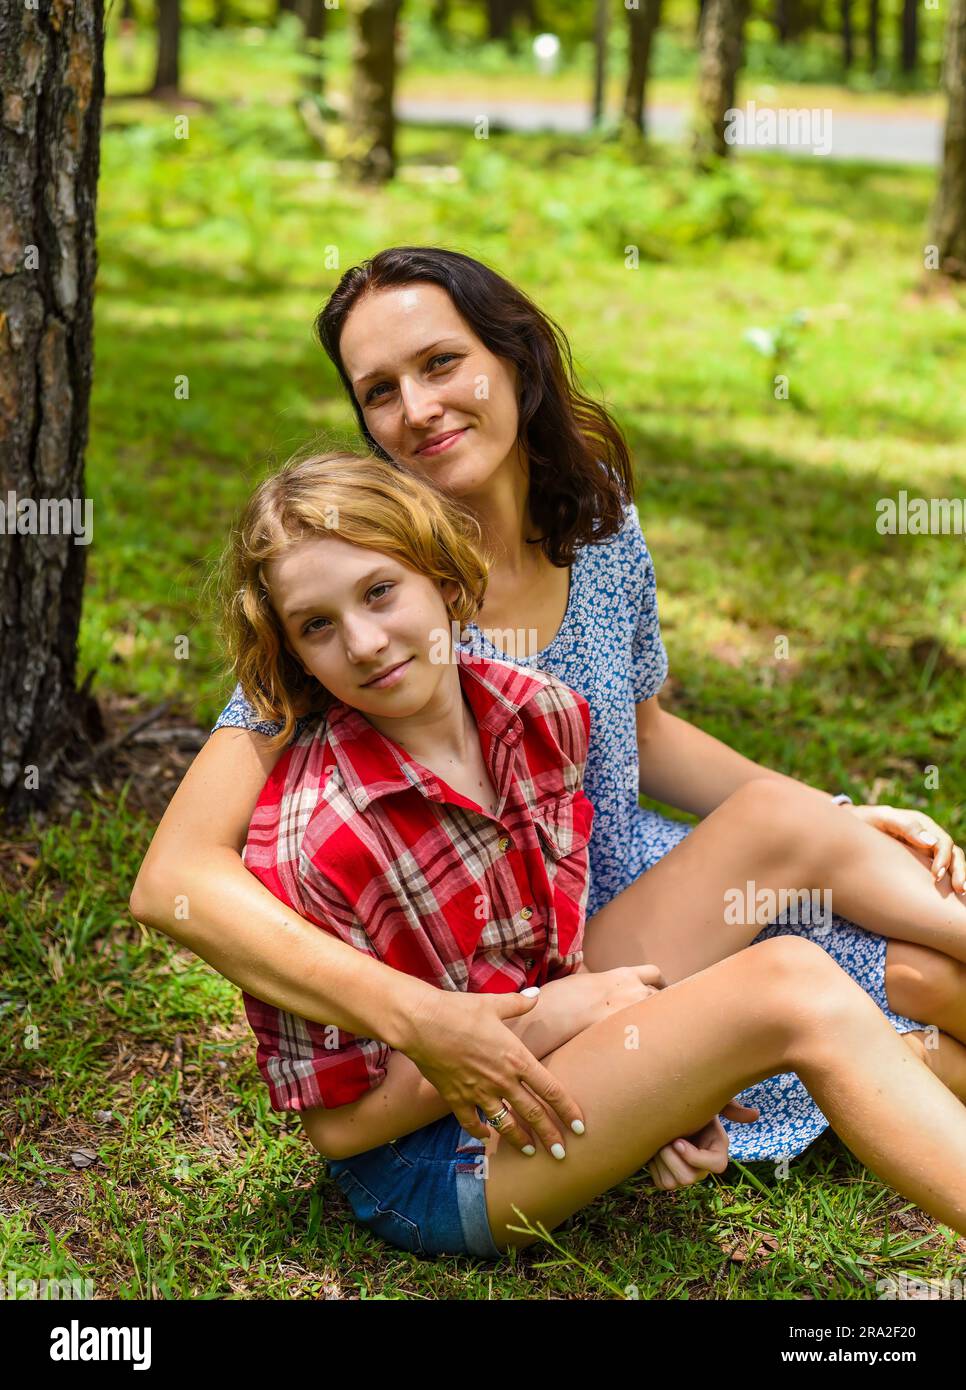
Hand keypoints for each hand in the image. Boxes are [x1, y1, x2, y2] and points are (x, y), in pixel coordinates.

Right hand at [401, 985, 585, 1158]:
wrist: (422, 1022)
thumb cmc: (460, 1010)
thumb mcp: (494, 1004)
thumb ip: (519, 1003)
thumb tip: (535, 995)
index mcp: (516, 1058)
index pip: (551, 1090)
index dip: (568, 1110)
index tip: (581, 1127)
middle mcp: (501, 1080)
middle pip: (533, 1114)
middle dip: (550, 1135)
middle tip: (561, 1153)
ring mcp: (478, 1092)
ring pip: (505, 1124)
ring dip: (519, 1140)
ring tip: (530, 1152)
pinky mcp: (456, 1098)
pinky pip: (471, 1122)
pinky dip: (480, 1132)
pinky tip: (486, 1137)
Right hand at [501, 964, 664, 1059]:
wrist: (556, 1011)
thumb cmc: (563, 995)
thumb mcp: (584, 981)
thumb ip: (600, 984)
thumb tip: (598, 990)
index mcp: (622, 975)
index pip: (653, 974)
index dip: (660, 983)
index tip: (663, 990)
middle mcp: (634, 990)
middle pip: (663, 996)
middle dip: (665, 1006)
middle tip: (668, 1019)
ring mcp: (635, 1010)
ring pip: (661, 1016)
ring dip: (663, 1025)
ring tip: (667, 1038)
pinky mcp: (631, 1031)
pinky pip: (652, 1035)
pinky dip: (655, 1041)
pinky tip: (657, 1052)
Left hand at [647, 1099, 759, 1190]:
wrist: (667, 1114)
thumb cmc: (691, 1106)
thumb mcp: (711, 1103)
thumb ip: (730, 1107)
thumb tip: (755, 1115)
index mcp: (717, 1151)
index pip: (717, 1166)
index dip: (695, 1157)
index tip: (678, 1141)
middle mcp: (703, 1168)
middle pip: (688, 1178)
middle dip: (670, 1158)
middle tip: (663, 1139)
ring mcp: (686, 1176)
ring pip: (672, 1183)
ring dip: (660, 1160)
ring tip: (658, 1141)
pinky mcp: (670, 1179)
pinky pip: (660, 1182)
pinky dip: (653, 1167)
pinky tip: (653, 1149)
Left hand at [847, 804, 965, 895]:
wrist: (853, 827)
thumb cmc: (866, 821)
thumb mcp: (880, 818)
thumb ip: (903, 825)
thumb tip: (929, 842)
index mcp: (922, 824)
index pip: (942, 842)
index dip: (944, 858)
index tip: (937, 875)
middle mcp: (929, 837)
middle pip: (953, 853)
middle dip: (958, 870)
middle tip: (959, 890)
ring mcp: (926, 850)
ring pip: (952, 862)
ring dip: (959, 876)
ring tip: (962, 894)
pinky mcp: (921, 861)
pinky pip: (942, 870)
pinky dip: (949, 880)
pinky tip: (953, 896)